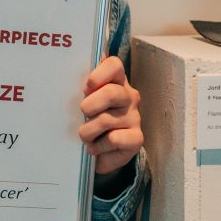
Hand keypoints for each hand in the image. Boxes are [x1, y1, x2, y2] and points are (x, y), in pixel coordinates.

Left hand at [78, 56, 142, 174]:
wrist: (100, 154)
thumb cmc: (90, 122)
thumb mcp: (86, 102)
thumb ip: (86, 87)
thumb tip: (85, 66)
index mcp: (117, 82)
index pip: (114, 65)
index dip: (98, 75)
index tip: (86, 88)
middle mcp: (129, 97)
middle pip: (111, 93)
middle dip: (89, 106)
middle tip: (84, 115)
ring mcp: (135, 117)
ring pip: (106, 120)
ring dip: (88, 132)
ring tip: (86, 137)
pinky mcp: (137, 138)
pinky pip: (113, 139)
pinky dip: (99, 145)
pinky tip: (96, 147)